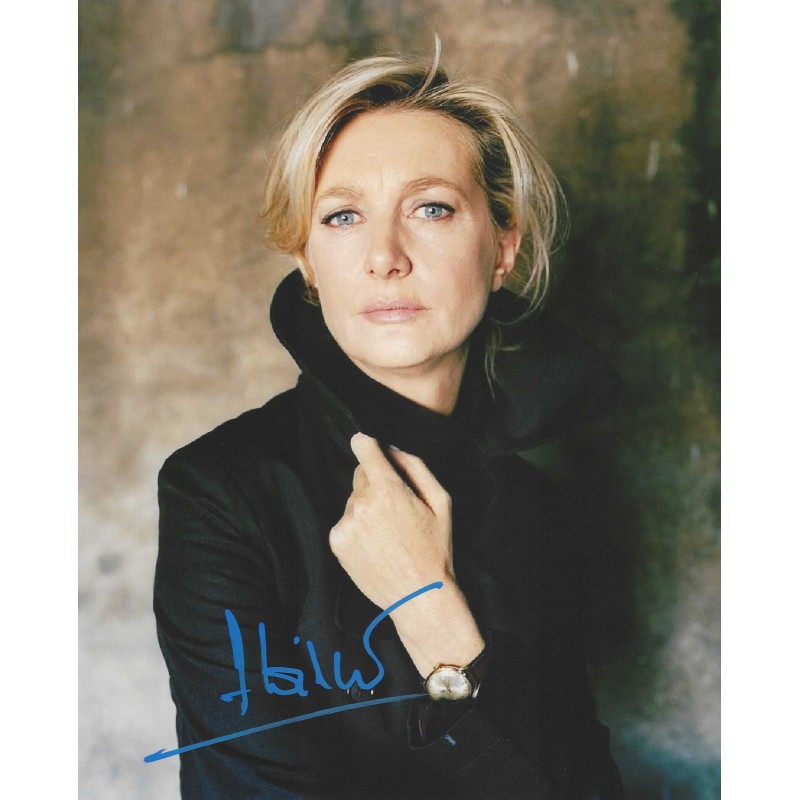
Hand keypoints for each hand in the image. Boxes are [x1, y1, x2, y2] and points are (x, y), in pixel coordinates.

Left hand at [330, 433, 483, 675]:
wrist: (418, 596)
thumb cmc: (434, 549)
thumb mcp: (440, 502)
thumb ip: (416, 467)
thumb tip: (394, 448)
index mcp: (388, 490)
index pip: (363, 448)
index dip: (367, 444)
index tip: (366, 444)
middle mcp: (361, 504)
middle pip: (360, 475)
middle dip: (376, 482)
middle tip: (396, 506)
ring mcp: (346, 524)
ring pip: (353, 499)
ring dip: (366, 506)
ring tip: (388, 532)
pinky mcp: (337, 542)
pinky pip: (345, 521)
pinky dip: (357, 526)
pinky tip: (376, 544)